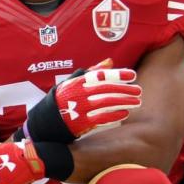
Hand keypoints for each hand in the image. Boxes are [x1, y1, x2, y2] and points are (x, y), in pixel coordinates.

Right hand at [23, 59, 141, 142]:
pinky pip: (101, 118)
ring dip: (124, 102)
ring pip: (107, 103)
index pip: (101, 76)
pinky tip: (124, 113)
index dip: (118, 75)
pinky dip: (114, 115)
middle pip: (107, 89)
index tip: (132, 75)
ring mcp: (79, 108)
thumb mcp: (72, 82)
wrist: (45, 122)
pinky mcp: (80, 122)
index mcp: (76, 82)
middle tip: (138, 90)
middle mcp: (78, 94)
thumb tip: (109, 62)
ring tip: (136, 101)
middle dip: (125, 89)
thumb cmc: (61, 100)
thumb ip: (91, 72)